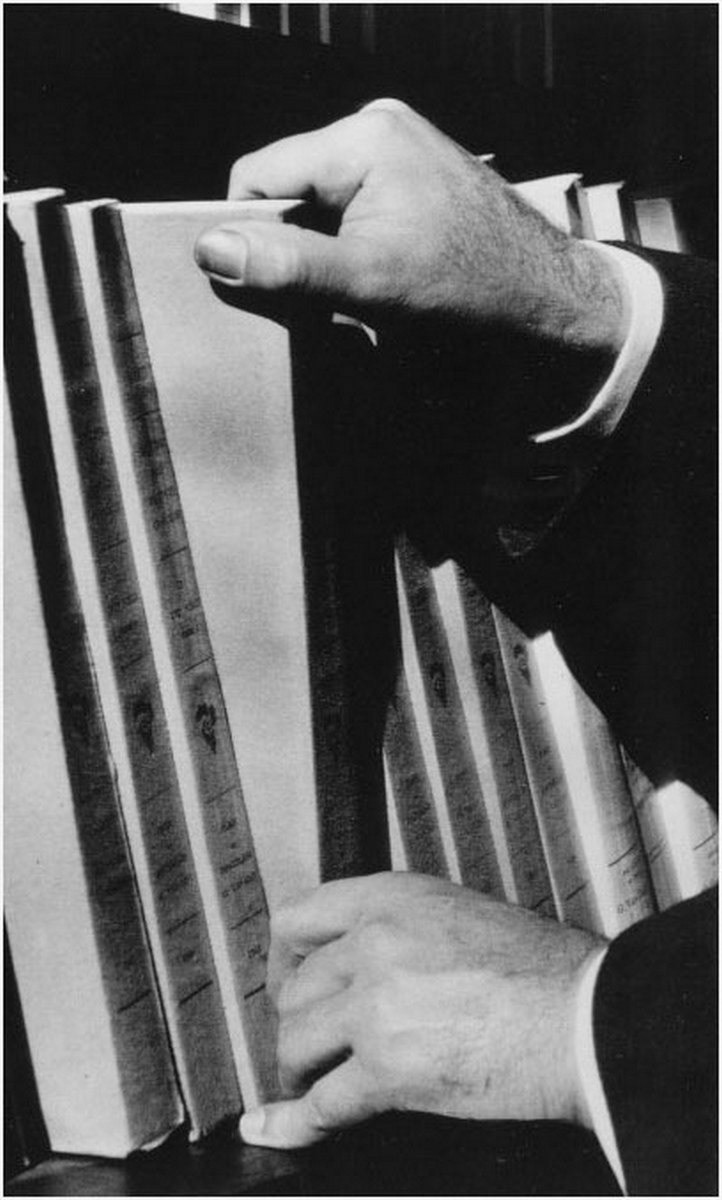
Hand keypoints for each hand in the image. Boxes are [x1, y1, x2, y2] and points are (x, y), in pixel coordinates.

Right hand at [194, 100, 627, 357]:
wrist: (545, 299)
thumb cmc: (470, 286)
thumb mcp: (366, 281)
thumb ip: (287, 264)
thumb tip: (214, 250)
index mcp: (363, 137)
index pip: (259, 174)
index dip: (250, 232)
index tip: (268, 282)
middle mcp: (381, 128)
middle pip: (291, 186)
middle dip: (295, 242)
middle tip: (328, 291)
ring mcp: (402, 148)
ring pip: (321, 201)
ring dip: (326, 248)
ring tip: (364, 283)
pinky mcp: (416, 172)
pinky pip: (355, 205)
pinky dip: (355, 243)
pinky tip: (383, 271)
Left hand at [240, 872, 606, 1148]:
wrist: (583, 1019)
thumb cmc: (542, 971)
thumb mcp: (457, 914)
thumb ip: (399, 928)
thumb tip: (357, 964)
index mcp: (392, 898)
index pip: (297, 920)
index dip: (282, 962)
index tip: (287, 985)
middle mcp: (376, 942)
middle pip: (294, 991)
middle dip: (299, 1024)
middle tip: (313, 1045)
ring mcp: (378, 1005)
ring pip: (297, 1043)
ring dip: (300, 1070)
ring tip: (314, 1082)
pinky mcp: (389, 1068)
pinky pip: (320, 1104)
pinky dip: (294, 1124)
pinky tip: (276, 1129)